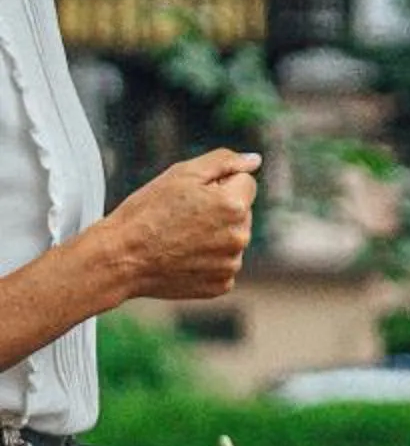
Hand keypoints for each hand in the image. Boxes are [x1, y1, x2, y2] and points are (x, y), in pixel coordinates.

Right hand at [105, 149, 260, 300]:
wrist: (118, 258)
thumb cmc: (146, 211)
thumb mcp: (182, 174)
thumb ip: (224, 161)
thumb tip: (255, 160)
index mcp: (235, 205)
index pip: (245, 182)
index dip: (218, 183)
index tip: (191, 195)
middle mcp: (240, 237)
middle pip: (241, 212)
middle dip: (219, 209)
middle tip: (180, 217)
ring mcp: (232, 264)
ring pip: (232, 238)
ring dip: (214, 235)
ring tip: (178, 237)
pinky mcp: (222, 285)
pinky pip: (222, 263)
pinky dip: (207, 260)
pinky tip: (181, 257)